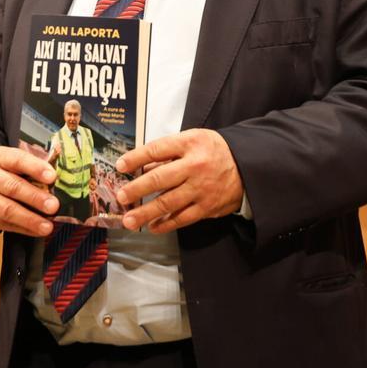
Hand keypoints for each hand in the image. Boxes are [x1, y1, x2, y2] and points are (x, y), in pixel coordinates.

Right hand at [0, 146, 59, 236]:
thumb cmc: (6, 172)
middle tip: (53, 206)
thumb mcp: (16, 162)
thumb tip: (60, 176)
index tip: (52, 177)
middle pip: (12, 187)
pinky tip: (38, 231)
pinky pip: (5, 224)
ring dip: (29, 219)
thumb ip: (35, 166)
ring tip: (47, 226)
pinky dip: (24, 229)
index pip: (17, 160)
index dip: (35, 168)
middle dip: (35, 198)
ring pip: (6, 209)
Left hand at [115, 129, 243, 232]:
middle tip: (120, 197)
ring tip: (129, 220)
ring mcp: (201, 188)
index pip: (156, 149)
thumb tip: (141, 166)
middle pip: (159, 179)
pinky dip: (166, 224)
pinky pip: (182, 218)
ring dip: (146, 213)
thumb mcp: (193, 140)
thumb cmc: (213, 151)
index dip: (135, 158)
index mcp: (189, 144)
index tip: (120, 166)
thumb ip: (168, 152)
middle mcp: (194, 166)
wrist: (247, 167)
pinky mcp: (207, 207)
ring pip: (168, 203)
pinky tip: (152, 227)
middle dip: (137, 189)